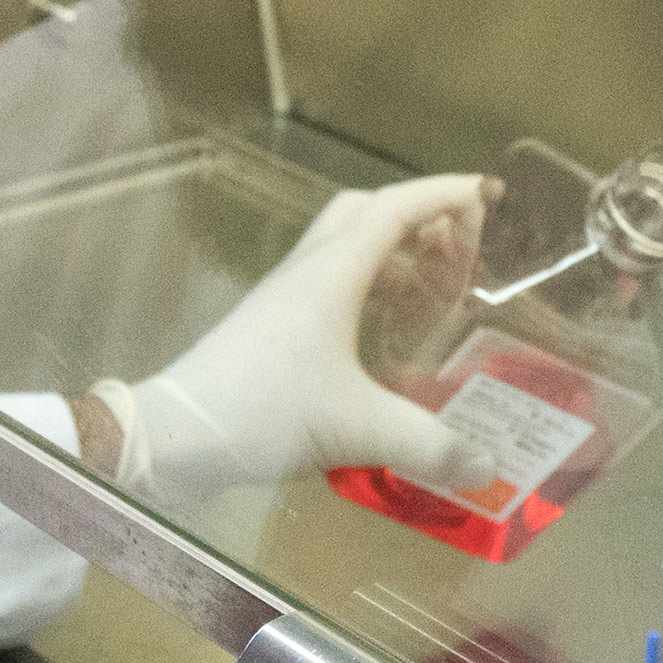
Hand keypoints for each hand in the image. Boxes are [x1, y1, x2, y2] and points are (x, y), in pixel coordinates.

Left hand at [91, 174, 502, 506]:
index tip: (487, 193)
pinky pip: (330, 290)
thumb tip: (485, 468)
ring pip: (345, 253)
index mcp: (332, 273)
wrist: (175, 437)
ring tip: (435, 298)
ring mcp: (284, 300)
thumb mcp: (357, 428)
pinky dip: (368, 297)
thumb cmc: (263, 410)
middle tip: (460, 249)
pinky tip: (385, 344)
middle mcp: (308, 273)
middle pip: (365, 216)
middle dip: (417, 220)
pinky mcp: (271, 330)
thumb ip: (429, 446)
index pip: (395, 209)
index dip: (444, 195)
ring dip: (393, 261)